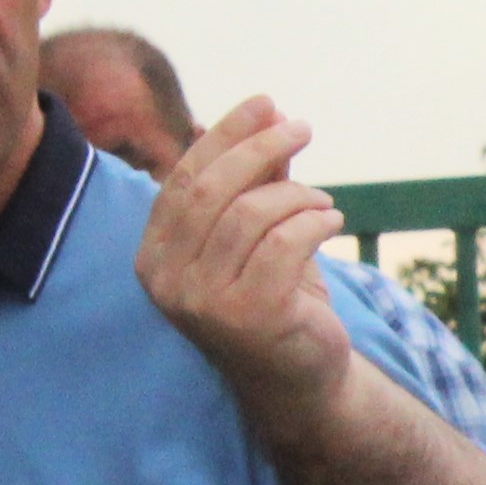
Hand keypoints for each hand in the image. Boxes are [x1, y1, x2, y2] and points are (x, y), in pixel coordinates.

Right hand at [137, 99, 359, 424]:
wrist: (298, 381)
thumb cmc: (274, 300)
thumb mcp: (258, 235)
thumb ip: (257, 182)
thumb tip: (270, 117)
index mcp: (154, 255)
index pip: (183, 179)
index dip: (224, 135)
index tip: (266, 103)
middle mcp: (166, 280)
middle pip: (211, 190)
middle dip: (260, 148)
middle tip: (301, 127)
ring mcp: (202, 301)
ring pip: (251, 214)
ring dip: (296, 195)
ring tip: (322, 201)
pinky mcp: (247, 316)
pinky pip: (284, 244)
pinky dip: (314, 222)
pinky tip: (331, 221)